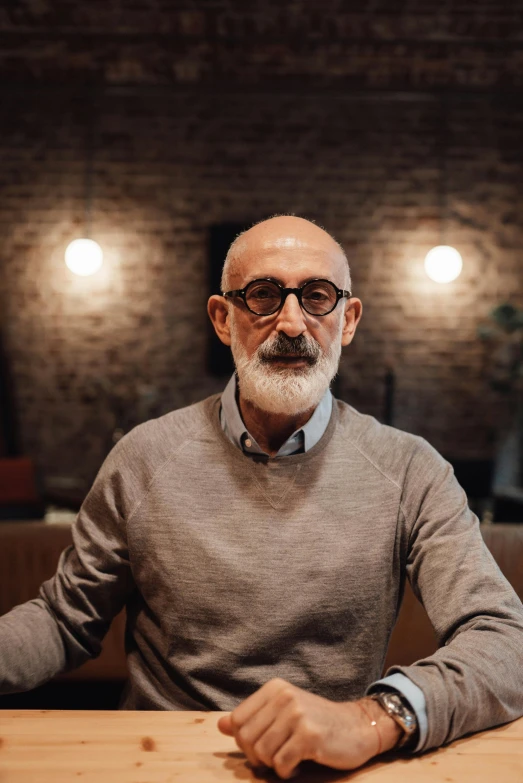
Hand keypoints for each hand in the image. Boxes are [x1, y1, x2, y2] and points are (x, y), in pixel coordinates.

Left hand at [217, 678, 401, 779]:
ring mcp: (296, 714)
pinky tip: (300, 763)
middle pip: (246, 739)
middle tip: (277, 757)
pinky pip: (281, 765)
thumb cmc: (317, 722)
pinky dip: (287, 771)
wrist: (358, 726)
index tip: (263, 746)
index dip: (245, 742)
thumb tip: (221, 725)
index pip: (237, 721)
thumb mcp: (283, 713)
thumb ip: (253, 718)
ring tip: (289, 758)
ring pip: (262, 754)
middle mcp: (284, 696)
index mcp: (274, 688)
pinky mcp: (309, 735)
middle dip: (258, 757)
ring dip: (274, 765)